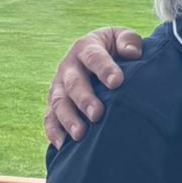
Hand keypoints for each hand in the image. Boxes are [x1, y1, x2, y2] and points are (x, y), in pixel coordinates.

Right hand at [45, 29, 143, 146]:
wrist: (96, 57)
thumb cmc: (115, 48)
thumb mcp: (122, 37)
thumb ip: (129, 40)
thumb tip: (132, 53)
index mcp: (86, 47)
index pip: (94, 57)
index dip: (104, 68)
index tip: (117, 82)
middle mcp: (69, 66)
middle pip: (74, 83)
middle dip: (84, 99)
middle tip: (97, 114)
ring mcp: (59, 85)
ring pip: (59, 102)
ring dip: (68, 119)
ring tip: (80, 134)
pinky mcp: (54, 102)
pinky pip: (49, 118)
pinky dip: (54, 131)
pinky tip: (62, 145)